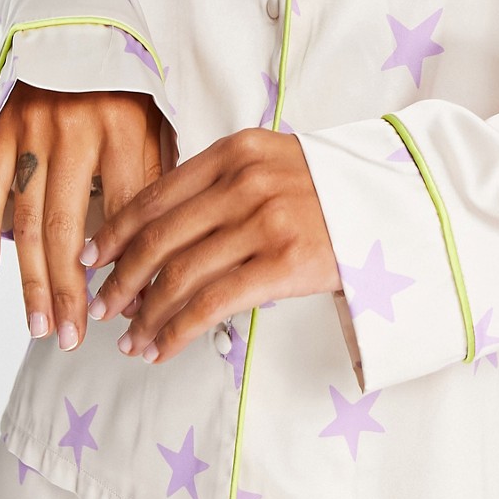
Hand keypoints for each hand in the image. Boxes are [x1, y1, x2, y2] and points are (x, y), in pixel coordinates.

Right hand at [0, 83, 162, 348]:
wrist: (81, 28)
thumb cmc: (126, 87)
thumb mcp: (156, 123)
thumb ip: (155, 178)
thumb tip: (158, 253)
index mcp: (125, 128)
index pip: (126, 215)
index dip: (128, 265)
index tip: (133, 309)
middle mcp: (77, 130)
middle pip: (72, 227)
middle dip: (73, 290)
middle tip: (76, 336)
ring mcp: (32, 131)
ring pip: (29, 219)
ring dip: (33, 278)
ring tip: (42, 324)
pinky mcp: (1, 128)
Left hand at [84, 127, 339, 363]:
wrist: (404, 208)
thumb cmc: (336, 193)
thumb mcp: (278, 165)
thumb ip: (225, 184)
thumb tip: (161, 234)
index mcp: (239, 150)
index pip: (158, 193)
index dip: (117, 231)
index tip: (94, 257)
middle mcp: (247, 180)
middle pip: (161, 237)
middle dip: (121, 279)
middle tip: (103, 306)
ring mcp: (267, 220)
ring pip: (180, 275)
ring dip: (145, 315)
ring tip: (130, 340)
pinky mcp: (286, 263)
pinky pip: (212, 304)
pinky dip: (175, 331)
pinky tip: (161, 348)